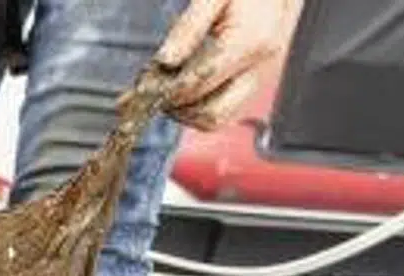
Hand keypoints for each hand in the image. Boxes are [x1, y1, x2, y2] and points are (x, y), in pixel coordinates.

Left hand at [156, 0, 300, 130]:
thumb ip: (189, 28)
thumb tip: (164, 61)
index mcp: (250, 42)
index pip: (200, 83)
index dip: (167, 90)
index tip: (143, 87)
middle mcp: (259, 66)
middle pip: (212, 114)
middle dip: (177, 108)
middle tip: (153, 91)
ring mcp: (260, 77)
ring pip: (217, 119)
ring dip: (186, 112)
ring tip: (166, 89)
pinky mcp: (254, 82)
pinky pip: (224, 111)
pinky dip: (199, 108)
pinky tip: (182, 88)